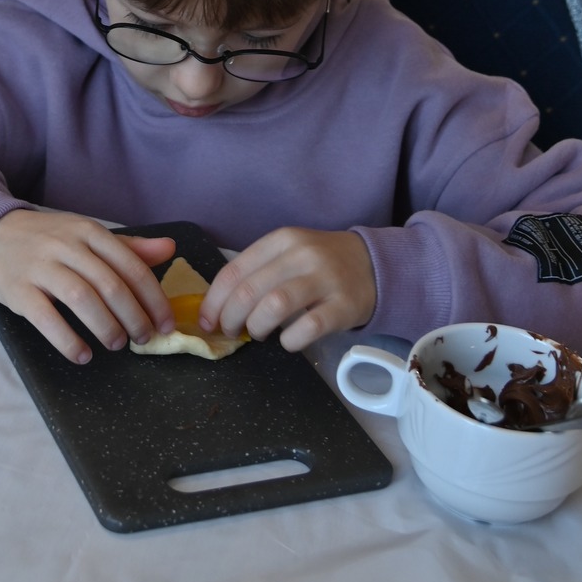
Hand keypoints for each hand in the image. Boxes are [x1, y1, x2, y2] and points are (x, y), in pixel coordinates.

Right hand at [0, 211, 175, 363]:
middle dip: (134, 317)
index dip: (154, 298)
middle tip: (144, 339)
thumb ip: (128, 246)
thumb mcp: (87, 235)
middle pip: (110, 284)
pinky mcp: (18, 289)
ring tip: (117, 345)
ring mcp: (40, 266)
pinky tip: (82, 355)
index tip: (166, 323)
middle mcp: (66, 245)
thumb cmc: (48, 239)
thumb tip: (170, 249)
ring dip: (106, 327)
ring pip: (81, 298)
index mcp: (89, 231)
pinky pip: (46, 318)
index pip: (131, 266)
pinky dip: (67, 340)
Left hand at [199, 228, 376, 351]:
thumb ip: (258, 272)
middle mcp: (302, 254)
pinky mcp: (344, 305)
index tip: (208, 321)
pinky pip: (308, 328)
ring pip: (274, 306)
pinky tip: (288, 341)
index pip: (234, 270)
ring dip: (257, 327)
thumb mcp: (289, 254)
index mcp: (281, 240)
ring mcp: (325, 279)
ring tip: (259, 334)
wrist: (374, 265)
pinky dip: (290, 341)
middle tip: (231, 332)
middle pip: (249, 290)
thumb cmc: (321, 264)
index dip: (214, 301)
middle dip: (230, 318)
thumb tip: (218, 307)